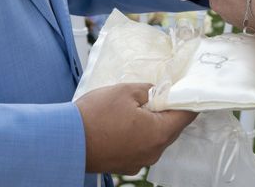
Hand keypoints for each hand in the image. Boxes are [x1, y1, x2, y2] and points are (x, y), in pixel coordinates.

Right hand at [75, 83, 195, 173]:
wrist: (65, 141)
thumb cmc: (95, 116)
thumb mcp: (126, 91)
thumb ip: (148, 89)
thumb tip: (156, 92)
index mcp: (158, 133)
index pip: (186, 116)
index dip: (188, 100)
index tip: (186, 89)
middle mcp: (153, 152)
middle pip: (172, 128)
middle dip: (168, 110)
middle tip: (160, 93)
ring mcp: (139, 162)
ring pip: (156, 138)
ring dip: (153, 122)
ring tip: (139, 106)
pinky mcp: (126, 165)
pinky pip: (142, 146)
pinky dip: (140, 134)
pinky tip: (126, 122)